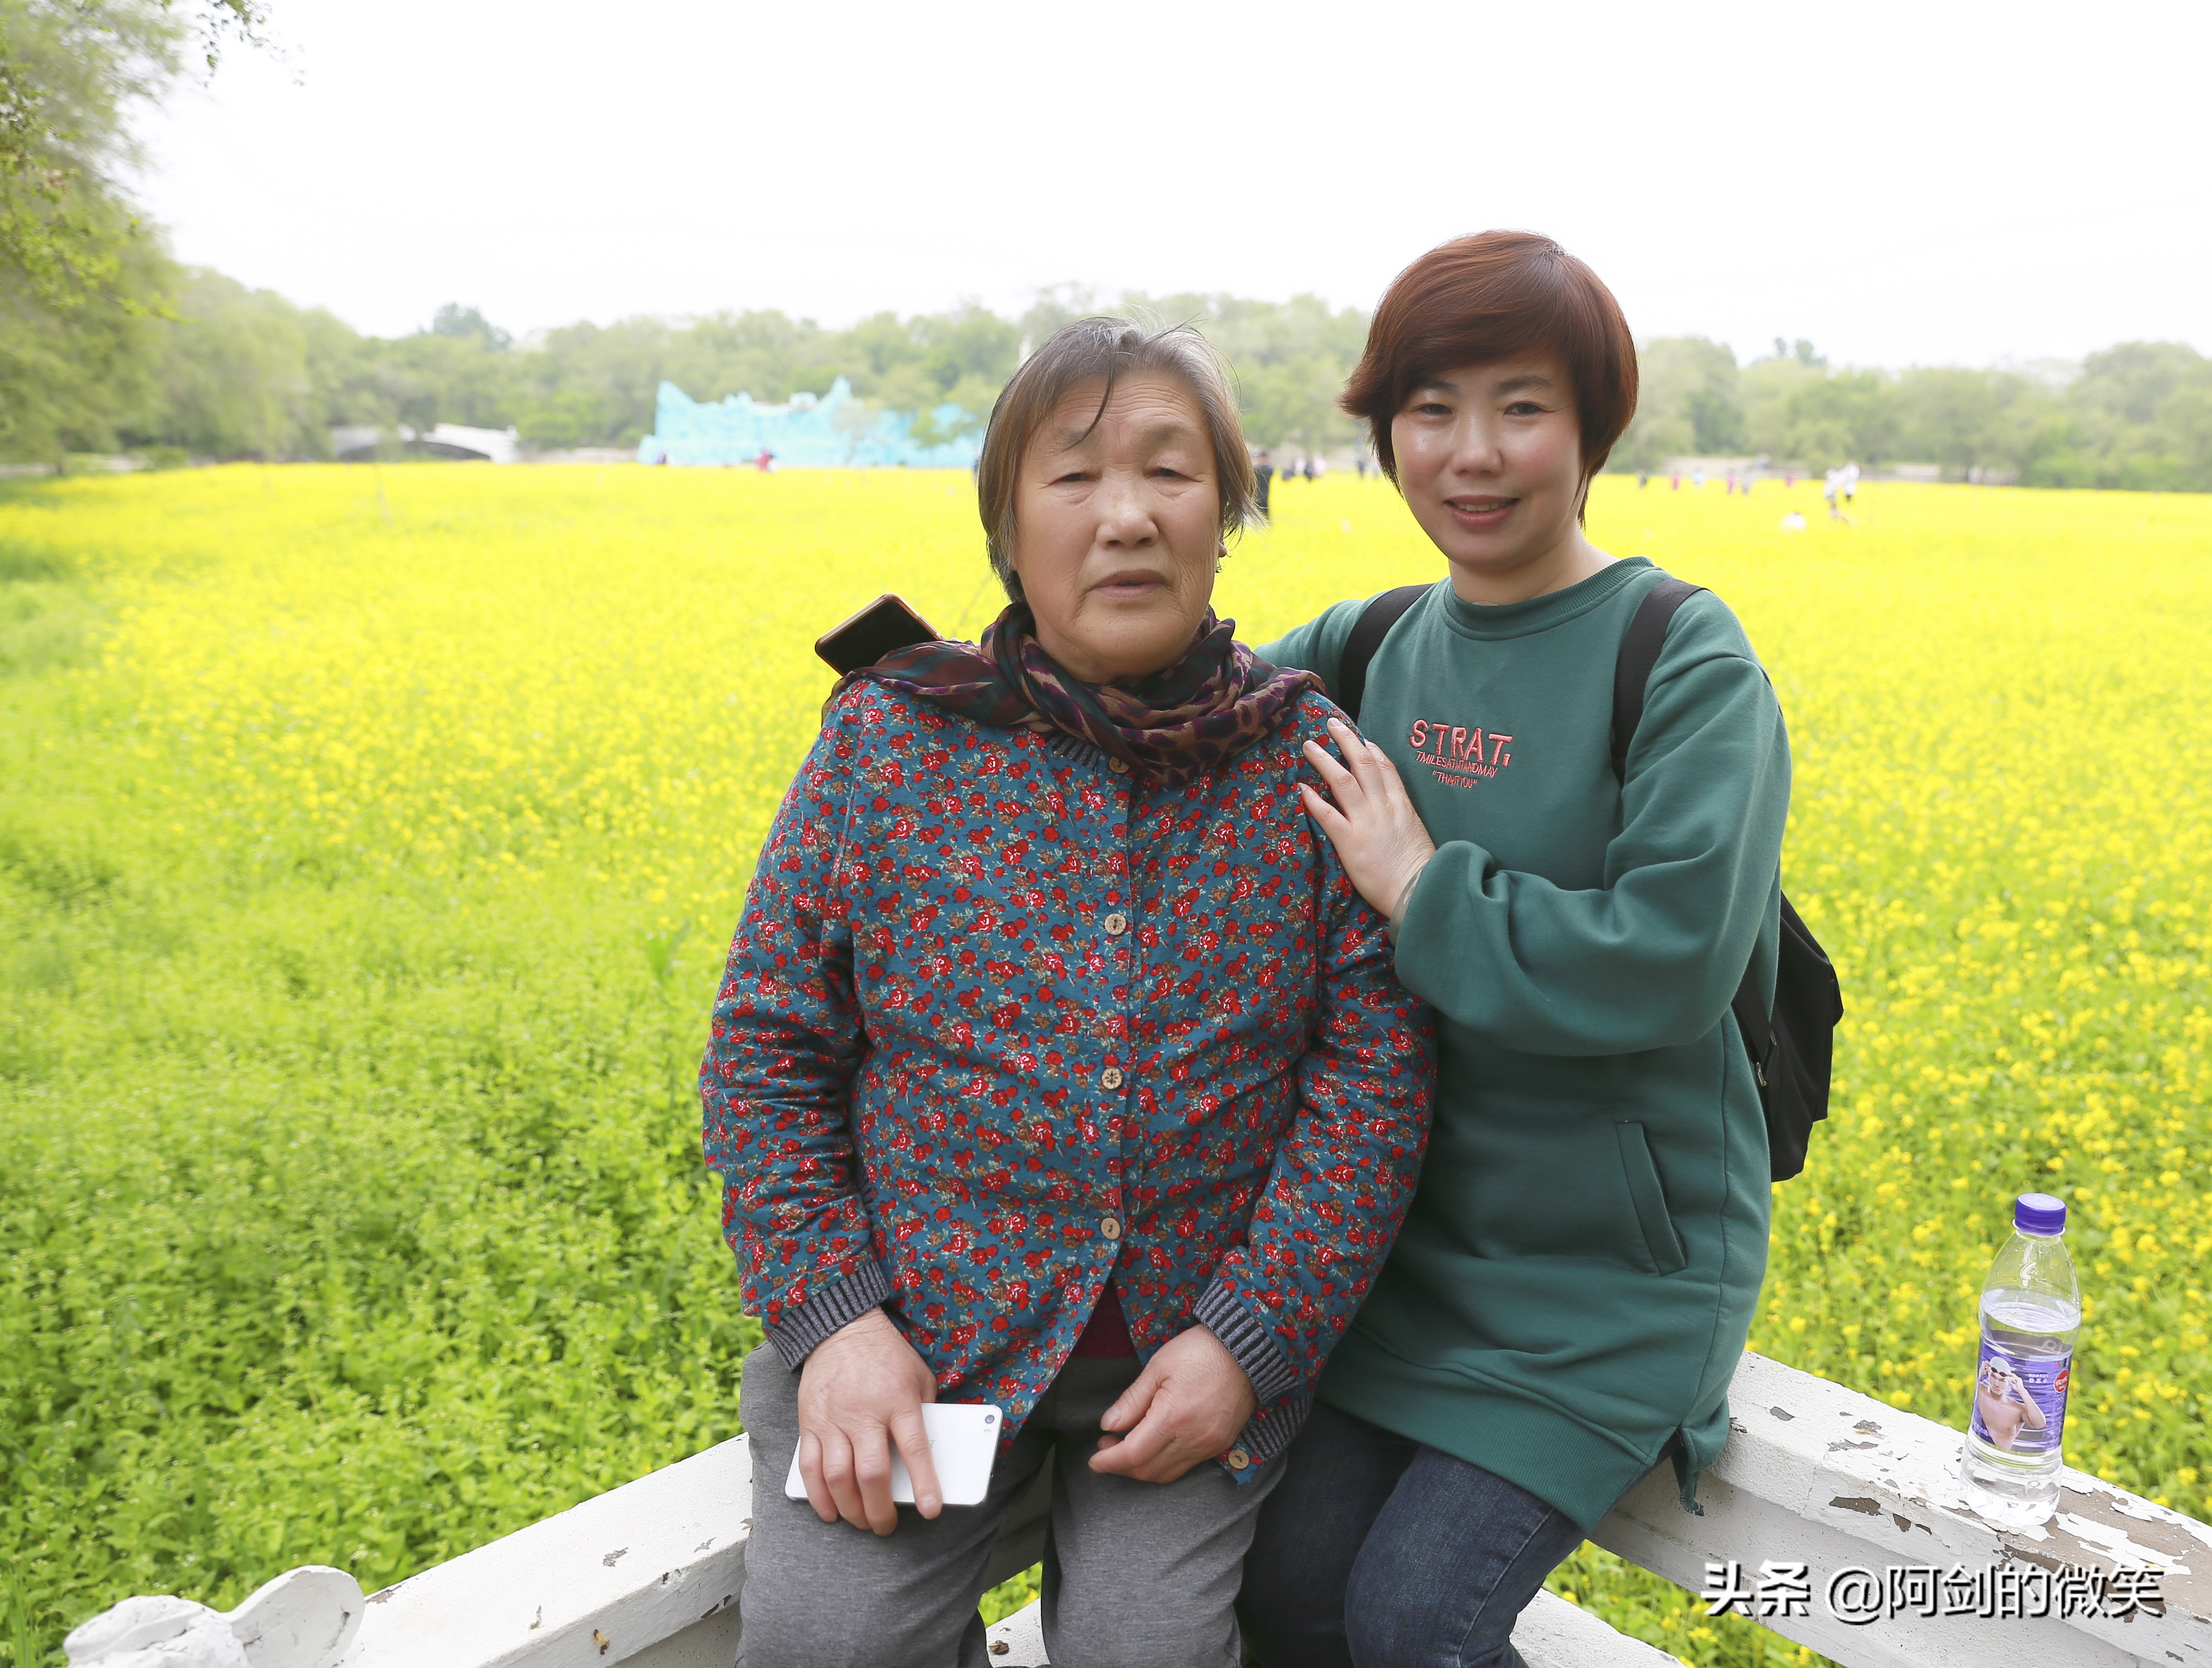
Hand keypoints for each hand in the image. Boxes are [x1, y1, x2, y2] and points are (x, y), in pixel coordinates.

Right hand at [795, 1307, 941, 1533]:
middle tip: (886, 1527)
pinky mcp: (809, 1422)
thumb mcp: (919, 1377)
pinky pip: (809, 1467)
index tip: (931, 1510)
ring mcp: (833, 1419)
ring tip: (862, 1522)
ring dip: (850, 1509)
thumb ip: (925, 1413)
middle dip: (880, 1509)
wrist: (841, 1327)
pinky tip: (829, 1512)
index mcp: (898, 1400)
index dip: (925, 1484)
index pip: (915, 1449)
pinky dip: (818, 1496)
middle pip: (871, 1473)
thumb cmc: (887, 1356)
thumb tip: (932, 1456)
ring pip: (838, 1477)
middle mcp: (864, 1413)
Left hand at [1088, 1326, 1256, 1483]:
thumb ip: (1132, 1401)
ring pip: (1167, 1474)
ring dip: (1142, 1467)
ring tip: (1127, 1446)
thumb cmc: (1199, 1351)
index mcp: (1173, 1418)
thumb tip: (1109, 1425)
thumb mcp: (1157, 1367)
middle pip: (1148, 1470)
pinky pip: (1186, 1467)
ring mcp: (1209, 1445)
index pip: (1132, 1455)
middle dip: (1121, 1466)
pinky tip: (1155, 1446)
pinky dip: (1164, 1464)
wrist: (1246, 1349)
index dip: (1109, 1461)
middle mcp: (1193, 1439)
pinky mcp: (1220, 1444)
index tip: (1094, 1459)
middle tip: (1107, 1447)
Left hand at [1300, 717, 1436, 922]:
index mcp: (1402, 806)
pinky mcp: (1350, 842)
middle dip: (1347, 741)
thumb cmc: (1419, 869)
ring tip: (1309, 746)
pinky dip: (1314, 800)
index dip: (1372, 750)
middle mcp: (1383, 808)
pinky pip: (1328, 815)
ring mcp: (1366, 823)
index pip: (1386, 769)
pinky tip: (1301, 788)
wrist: (1419, 891)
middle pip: (1363, 765)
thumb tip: (1392, 809)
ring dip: (1324, 761)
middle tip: (1331, 725)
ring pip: (1343, 782)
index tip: (1362, 738)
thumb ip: (1402, 817)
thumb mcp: (1415, 833)